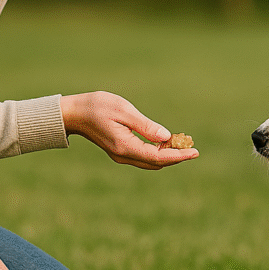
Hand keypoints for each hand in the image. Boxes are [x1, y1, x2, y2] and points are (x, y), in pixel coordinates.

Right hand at [60, 92, 198, 169]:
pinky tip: (165, 142)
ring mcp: (120, 155)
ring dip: (167, 156)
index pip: (158, 157)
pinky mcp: (119, 151)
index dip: (179, 155)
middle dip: (176, 157)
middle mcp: (123, 155)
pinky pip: (143, 157)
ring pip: (151, 162)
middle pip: (157, 163)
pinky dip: (157, 152)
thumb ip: (145, 126)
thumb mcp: (123, 110)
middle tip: (193, 148)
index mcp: (125, 146)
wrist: (73, 113)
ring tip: (183, 144)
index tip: (195, 152)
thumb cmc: (97, 106)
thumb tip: (166, 137)